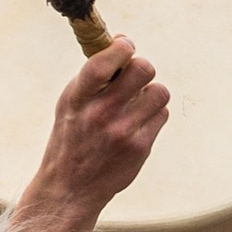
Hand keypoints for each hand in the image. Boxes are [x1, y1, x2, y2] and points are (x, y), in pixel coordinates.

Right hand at [6, 41, 171, 231]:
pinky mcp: (140, 147)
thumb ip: (92, 76)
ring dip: (151, 92)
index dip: (121, 47)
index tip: (125, 45)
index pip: (103, 63)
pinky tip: (137, 123)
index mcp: (77, 99)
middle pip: (143, 70)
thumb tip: (122, 43)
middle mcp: (100, 114)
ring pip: (159, 91)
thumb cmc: (71, 138)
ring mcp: (122, 132)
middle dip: (142, 67)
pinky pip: (161, 114)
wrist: (70, 188)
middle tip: (135, 75)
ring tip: (137, 102)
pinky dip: (153, 114)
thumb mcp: (70, 104)